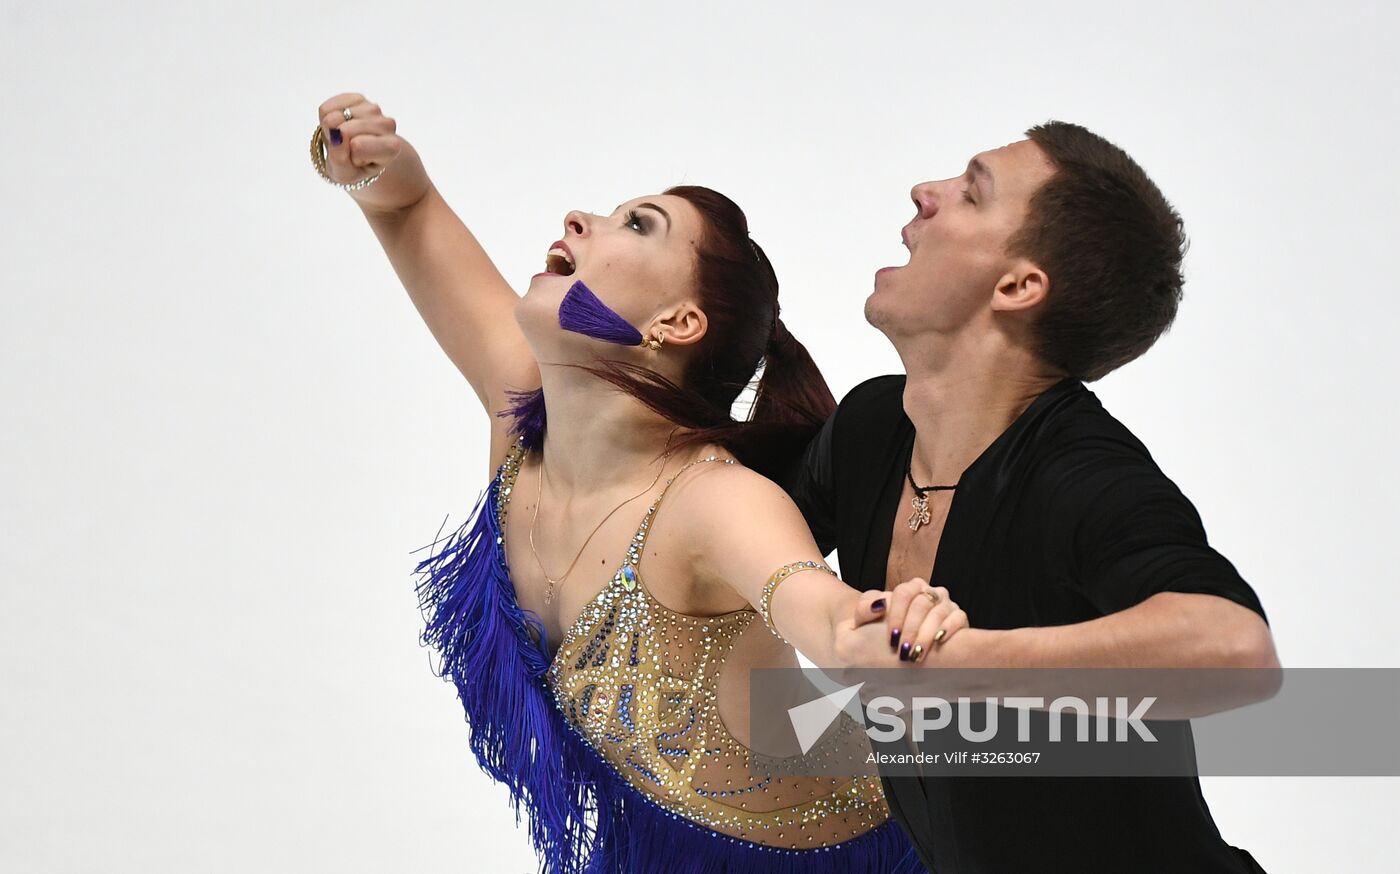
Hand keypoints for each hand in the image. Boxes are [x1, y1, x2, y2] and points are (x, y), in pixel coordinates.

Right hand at [316, 92, 402, 186]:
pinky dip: (325, 119)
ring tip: (343, 138)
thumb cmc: (353, 167)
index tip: (356, 159)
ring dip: (331, 130)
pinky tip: (339, 125)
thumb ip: (340, 160)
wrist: (358, 154)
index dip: (349, 155)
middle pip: (345, 129)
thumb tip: (336, 133)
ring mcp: (373, 108)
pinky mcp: (357, 98)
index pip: (358, 145)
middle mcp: (387, 124)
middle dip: (337, 141)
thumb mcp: (345, 174)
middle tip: (346, 148)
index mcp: (391, 147)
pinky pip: (327, 108)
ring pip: (335, 116)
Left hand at [854, 578, 968, 662]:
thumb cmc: (879, 630)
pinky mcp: (959, 617)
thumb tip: (880, 605)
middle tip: (904, 650)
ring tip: (917, 654)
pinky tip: (939, 641)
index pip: (903, 593)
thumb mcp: (866, 619)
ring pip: (940, 612)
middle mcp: (929, 592)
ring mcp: (946, 603)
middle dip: (912, 629)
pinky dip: (949, 628)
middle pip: (922, 604)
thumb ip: (865, 608)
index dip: (897, 615)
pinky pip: (959, 617)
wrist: (897, 648)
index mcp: (909, 588)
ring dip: (927, 634)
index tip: (891, 637)